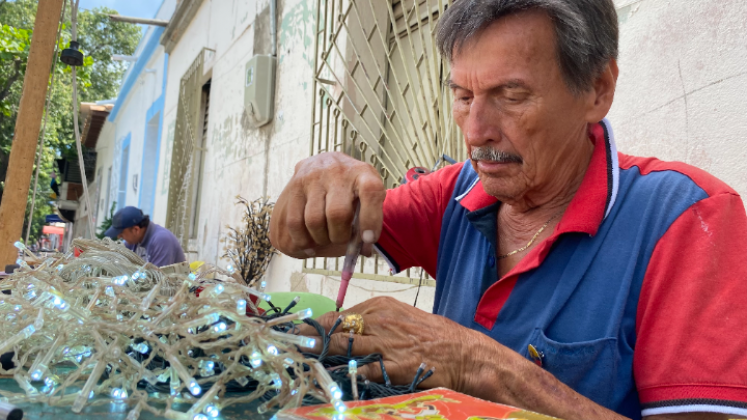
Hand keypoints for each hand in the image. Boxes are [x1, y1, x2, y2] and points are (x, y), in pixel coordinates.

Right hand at [269, 152, 385, 258]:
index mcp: (362, 173)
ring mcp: (313, 178)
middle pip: (338, 213)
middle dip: (339, 236)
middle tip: (340, 239)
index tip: (368, 239)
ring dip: (320, 238)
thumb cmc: (349, 189)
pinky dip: (302, 240)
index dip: (371, 219)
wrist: (321, 164)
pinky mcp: (294, 186)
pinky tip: (308, 243)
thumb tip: (364, 250)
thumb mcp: (364, 196)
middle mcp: (338, 171)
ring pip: (314, 220)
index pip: (371, 192)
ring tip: (324, 239)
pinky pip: (295, 222)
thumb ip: (367, 221)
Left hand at [298, 296, 481, 392]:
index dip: (318, 326)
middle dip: (312, 338)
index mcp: (381, 307)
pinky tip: (333, 377)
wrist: (464, 354)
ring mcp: (385, 344)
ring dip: (321, 353)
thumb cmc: (434, 336)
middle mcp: (380, 321)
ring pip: (343, 346)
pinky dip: (347, 374)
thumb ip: (375, 323)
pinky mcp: (393, 366)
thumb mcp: (402, 318)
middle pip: (335, 329)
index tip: (301, 332)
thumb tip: (347, 331)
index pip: (339, 315)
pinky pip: (363, 371)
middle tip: (292, 345)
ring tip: (302, 357)